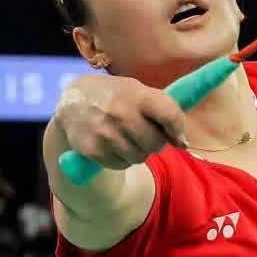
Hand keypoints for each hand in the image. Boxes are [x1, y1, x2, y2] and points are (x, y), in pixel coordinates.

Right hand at [54, 74, 188, 170]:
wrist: (73, 102)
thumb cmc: (115, 96)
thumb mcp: (137, 91)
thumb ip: (163, 111)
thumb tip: (182, 143)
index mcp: (136, 94)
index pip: (169, 115)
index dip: (177, 128)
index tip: (176, 135)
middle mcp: (120, 113)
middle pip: (156, 143)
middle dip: (155, 142)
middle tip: (144, 133)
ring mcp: (106, 134)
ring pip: (140, 157)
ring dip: (137, 151)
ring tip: (125, 136)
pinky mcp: (93, 150)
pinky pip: (121, 165)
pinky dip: (121, 158)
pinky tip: (112, 144)